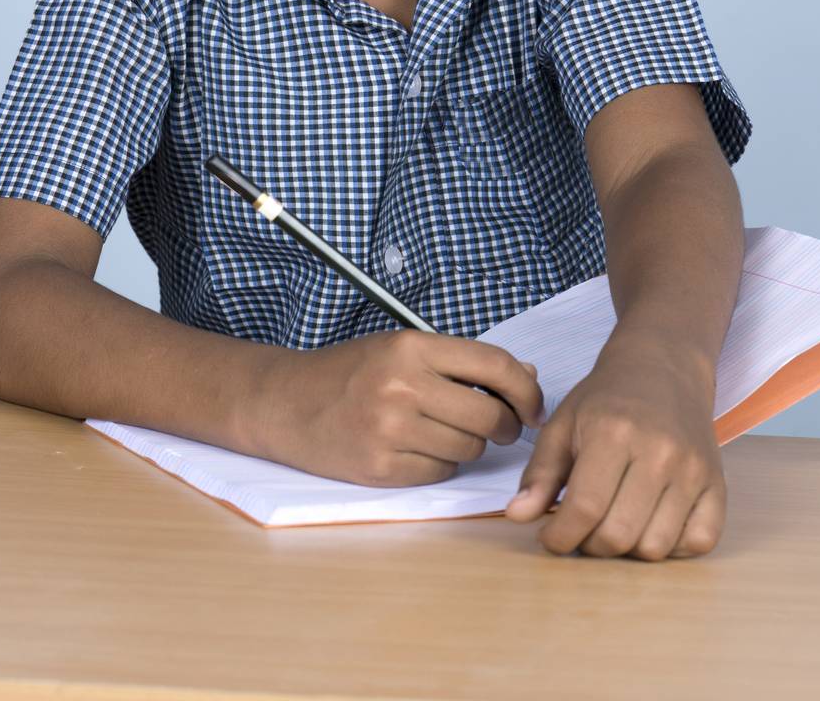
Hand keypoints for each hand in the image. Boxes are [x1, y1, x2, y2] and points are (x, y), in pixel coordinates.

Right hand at [247, 329, 544, 487]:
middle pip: (488, 417)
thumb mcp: (402, 348)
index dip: (526, 389)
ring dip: (467, 447)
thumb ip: (461, 361)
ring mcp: (389, 428)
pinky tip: (418, 450)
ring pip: (467, 449)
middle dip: (504, 426)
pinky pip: (439, 473)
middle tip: (499, 427)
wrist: (285, 402)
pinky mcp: (379, 467)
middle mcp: (402, 384)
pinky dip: (439, 466)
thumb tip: (527, 375)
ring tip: (442, 432)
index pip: (494, 365)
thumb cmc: (349, 372)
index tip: (534, 406)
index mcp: (412, 346)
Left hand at [505, 326, 724, 559]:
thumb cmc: (607, 397)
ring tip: (614, 524)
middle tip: (582, 530)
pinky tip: (652, 524)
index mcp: (613, 432)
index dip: (560, 536)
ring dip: (629, 550)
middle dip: (590, 546)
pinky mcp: (718, 484)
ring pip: (656, 548)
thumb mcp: (564, 423)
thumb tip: (519, 516)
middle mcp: (659, 452)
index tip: (551, 538)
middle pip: (619, 536)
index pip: (584, 508)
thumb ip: (541, 472)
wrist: (664, 366)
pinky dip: (673, 548)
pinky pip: (699, 543)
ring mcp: (694, 470)